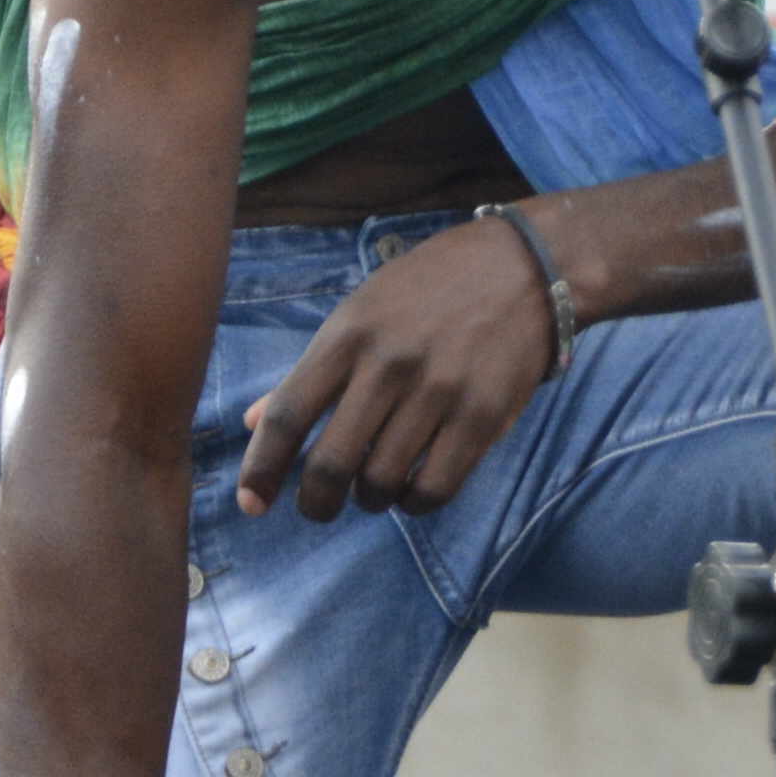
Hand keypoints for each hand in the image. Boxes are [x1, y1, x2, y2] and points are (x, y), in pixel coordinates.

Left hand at [237, 215, 559, 519]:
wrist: (524, 268)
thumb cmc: (430, 289)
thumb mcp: (361, 313)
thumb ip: (310, 370)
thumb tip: (252, 422)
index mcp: (347, 335)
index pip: (288, 417)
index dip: (261, 469)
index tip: (251, 503)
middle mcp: (387, 366)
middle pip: (329, 464)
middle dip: (314, 503)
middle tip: (317, 508)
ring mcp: (437, 393)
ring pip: (380, 483)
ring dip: (368, 500)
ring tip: (373, 489)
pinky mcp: (481, 417)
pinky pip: (433, 489)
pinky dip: (413, 502)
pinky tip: (411, 488)